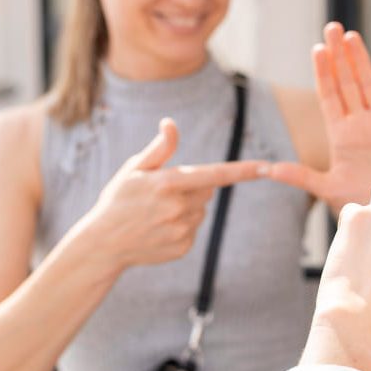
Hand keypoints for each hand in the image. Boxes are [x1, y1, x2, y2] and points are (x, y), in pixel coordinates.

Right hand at [76, 118, 266, 272]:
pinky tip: (159, 228)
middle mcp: (178, 208)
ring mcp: (182, 230)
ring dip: (187, 207)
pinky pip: (194, 229)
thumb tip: (171, 123)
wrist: (103, 243)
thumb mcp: (134, 169)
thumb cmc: (118, 199)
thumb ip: (159, 148)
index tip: (266, 167)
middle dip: (193, 186)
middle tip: (162, 193)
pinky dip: (182, 226)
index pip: (214, 174)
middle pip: (208, 189)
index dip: (243, 171)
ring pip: (201, 209)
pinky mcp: (183, 247)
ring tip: (157, 213)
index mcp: (168, 183)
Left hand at [267, 22, 370, 214]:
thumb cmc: (363, 204)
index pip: (329, 97)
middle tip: (332, 28)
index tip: (317, 49)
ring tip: (351, 35)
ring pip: (369, 84)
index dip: (323, 73)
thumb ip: (301, 177)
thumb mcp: (328, 189)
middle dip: (339, 56)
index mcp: (340, 136)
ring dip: (360, 60)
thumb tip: (268, 168)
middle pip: (347, 83)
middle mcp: (360, 124)